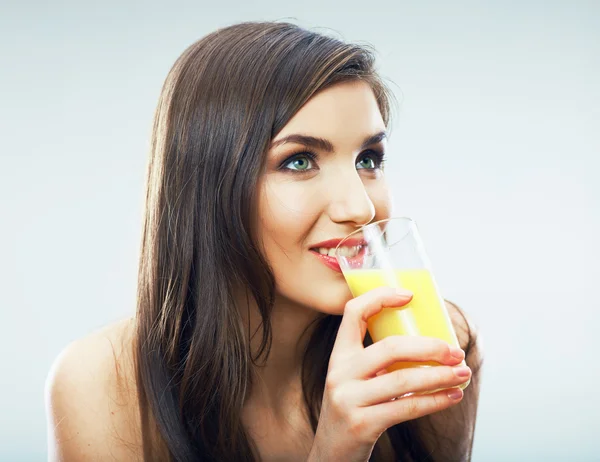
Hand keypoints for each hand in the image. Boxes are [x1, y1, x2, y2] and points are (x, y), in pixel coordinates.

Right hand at [307, 287, 470, 461]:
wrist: (330, 456)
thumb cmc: (352, 412)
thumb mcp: (356, 382)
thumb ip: (377, 363)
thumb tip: (428, 346)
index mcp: (339, 356)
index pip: (352, 313)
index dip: (380, 298)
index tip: (409, 295)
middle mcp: (339, 373)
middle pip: (389, 346)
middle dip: (429, 347)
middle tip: (455, 351)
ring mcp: (348, 399)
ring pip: (403, 379)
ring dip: (440, 375)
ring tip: (462, 373)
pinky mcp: (361, 424)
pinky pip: (406, 407)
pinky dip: (435, 401)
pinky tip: (452, 396)